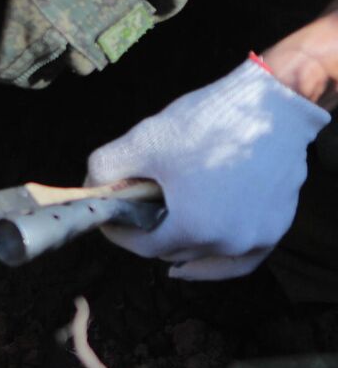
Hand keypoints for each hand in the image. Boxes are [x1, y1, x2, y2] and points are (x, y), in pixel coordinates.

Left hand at [86, 59, 329, 279]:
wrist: (271, 104)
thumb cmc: (207, 122)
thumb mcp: (142, 141)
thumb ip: (105, 169)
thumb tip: (91, 188)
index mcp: (192, 227)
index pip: (142, 245)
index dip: (121, 233)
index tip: (111, 218)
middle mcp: (227, 242)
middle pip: (174, 250)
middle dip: (150, 233)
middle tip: (138, 210)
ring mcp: (256, 237)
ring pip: (205, 257)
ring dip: (181, 246)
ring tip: (164, 230)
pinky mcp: (277, 227)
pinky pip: (242, 260)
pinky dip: (218, 262)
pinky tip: (197, 261)